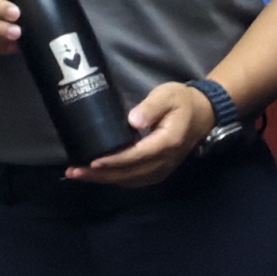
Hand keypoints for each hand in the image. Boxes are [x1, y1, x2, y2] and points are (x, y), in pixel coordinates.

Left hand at [66, 81, 207, 189]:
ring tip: (78, 174)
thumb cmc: (182, 101)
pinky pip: (135, 179)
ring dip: (104, 179)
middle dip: (100, 175)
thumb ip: (151, 107)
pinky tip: (98, 174)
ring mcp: (162, 168)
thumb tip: (133, 121)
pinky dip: (115, 179)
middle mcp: (164, 161)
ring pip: (130, 180)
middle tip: (73, 171)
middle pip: (129, 173)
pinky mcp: (158, 170)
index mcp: (167, 143)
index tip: (92, 161)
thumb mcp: (168, 95)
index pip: (136, 156)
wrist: (203, 115)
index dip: (114, 161)